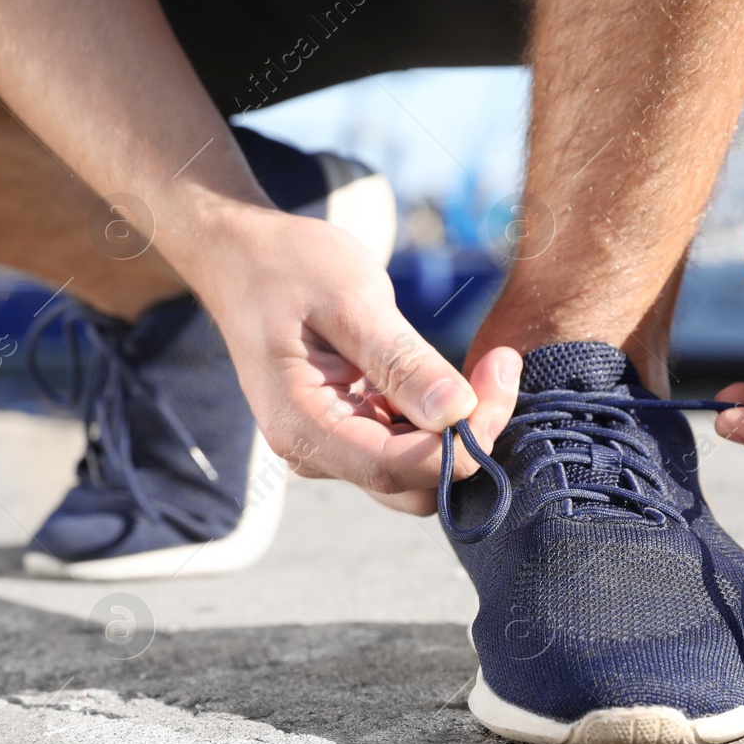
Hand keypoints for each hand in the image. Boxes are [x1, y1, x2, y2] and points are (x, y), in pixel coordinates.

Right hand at [188, 207, 521, 511]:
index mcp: (302, 426)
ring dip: (460, 431)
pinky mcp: (350, 431)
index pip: (396, 469)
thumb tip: (458, 414)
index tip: (500, 376)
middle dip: (468, 439)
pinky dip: (441, 421)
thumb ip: (401, 361)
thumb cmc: (289, 267)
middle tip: (499, 368)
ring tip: (487, 368)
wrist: (243, 258)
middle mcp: (315, 452)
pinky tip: (456, 377)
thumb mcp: (350, 300)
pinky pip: (408, 448)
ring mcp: (332, 447)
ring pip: (417, 473)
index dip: (461, 440)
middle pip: (413, 486)